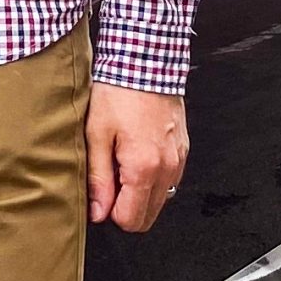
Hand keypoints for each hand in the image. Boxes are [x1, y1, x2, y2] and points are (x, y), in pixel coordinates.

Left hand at [85, 83, 187, 231]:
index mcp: (144, 168)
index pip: (131, 220)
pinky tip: (136, 153)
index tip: (101, 192)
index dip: (110, 213)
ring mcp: (179, 160)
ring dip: (140, 192)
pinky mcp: (183, 150)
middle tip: (109, 178)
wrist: (145, 60)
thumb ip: (99, 178)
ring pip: (161, 199)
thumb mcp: (97, 133)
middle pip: (148, 216)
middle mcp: (168, 169)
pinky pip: (169, 179)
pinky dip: (153, 177)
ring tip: (121, 161)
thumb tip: (98, 213)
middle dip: (126, 207)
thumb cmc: (118, 92)